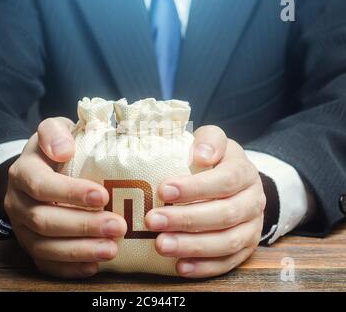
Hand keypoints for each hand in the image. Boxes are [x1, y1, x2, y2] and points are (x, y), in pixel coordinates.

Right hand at [4, 117, 126, 277]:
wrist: (39, 169)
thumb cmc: (55, 150)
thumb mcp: (53, 130)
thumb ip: (54, 132)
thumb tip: (64, 149)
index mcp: (23, 172)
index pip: (41, 185)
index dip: (70, 193)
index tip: (101, 196)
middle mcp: (18, 202)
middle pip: (44, 220)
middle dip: (83, 226)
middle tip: (118, 226)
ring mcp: (22, 227)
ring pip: (44, 247)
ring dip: (79, 251)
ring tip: (112, 249)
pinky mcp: (31, 245)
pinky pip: (44, 264)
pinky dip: (69, 269)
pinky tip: (94, 266)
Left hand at [145, 126, 264, 277]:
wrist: (239, 184)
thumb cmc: (217, 161)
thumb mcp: (214, 141)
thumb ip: (209, 140)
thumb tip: (201, 155)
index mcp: (244, 172)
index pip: (226, 180)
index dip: (196, 187)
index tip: (164, 190)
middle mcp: (253, 201)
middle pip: (225, 214)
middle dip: (186, 219)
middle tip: (153, 220)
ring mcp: (251, 227)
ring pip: (227, 242)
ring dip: (193, 246)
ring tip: (161, 245)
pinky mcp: (246, 249)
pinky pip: (228, 263)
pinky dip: (204, 267)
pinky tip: (180, 266)